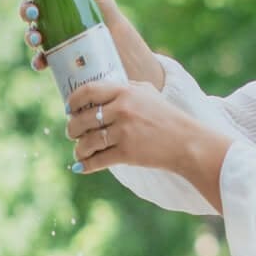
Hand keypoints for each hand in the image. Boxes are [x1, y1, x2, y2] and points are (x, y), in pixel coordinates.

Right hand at [19, 0, 164, 86]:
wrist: (124, 51)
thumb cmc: (112, 22)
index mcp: (58, 1)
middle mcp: (52, 19)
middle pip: (30, 12)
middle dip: (26, 11)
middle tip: (34, 12)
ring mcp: (53, 39)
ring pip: (32, 35)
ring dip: (29, 35)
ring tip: (37, 38)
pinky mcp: (57, 59)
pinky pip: (41, 60)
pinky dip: (37, 61)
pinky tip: (41, 61)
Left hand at [65, 77, 228, 207]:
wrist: (187, 142)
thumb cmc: (166, 117)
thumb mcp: (148, 93)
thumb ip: (124, 88)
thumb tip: (97, 93)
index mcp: (125, 91)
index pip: (87, 91)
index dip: (72, 102)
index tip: (69, 110)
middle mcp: (122, 109)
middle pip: (81, 119)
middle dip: (72, 129)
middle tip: (73, 133)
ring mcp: (124, 132)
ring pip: (86, 142)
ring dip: (79, 149)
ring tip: (80, 151)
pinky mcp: (127, 153)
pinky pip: (97, 160)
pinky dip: (86, 165)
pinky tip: (82, 166)